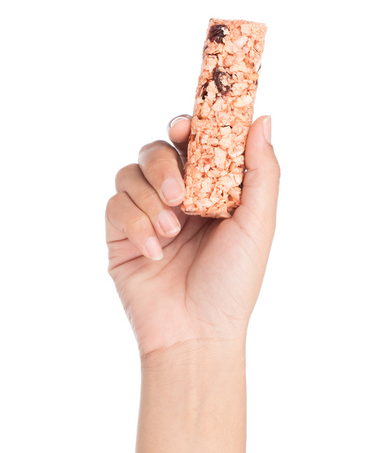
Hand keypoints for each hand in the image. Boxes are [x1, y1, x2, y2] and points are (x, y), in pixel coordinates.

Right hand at [105, 115, 279, 358]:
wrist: (196, 333)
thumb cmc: (232, 283)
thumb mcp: (258, 224)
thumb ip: (262, 171)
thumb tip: (262, 119)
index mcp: (211, 191)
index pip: (193, 144)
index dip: (188, 127)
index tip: (186, 128)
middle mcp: (177, 199)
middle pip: (156, 151)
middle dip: (164, 164)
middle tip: (178, 192)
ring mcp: (146, 216)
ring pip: (130, 174)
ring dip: (150, 199)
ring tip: (171, 233)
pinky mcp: (121, 236)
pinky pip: (115, 207)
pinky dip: (135, 225)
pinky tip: (154, 252)